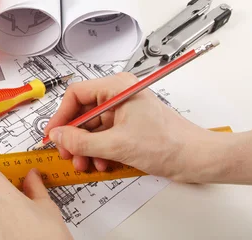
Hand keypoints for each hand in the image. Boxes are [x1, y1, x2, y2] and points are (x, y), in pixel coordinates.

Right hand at [44, 72, 212, 180]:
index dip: (61, 116)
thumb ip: (82, 142)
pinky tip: (102, 163)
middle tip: (68, 153)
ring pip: (92, 127)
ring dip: (86, 147)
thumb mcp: (118, 145)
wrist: (197, 159)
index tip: (53, 134)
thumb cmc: (169, 144)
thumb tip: (59, 137)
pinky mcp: (129, 125)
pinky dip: (99, 150)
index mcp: (118, 88)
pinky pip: (104, 135)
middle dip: (74, 137)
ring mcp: (124, 110)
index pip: (76, 94)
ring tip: (86, 163)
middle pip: (83, 112)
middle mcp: (119, 95)